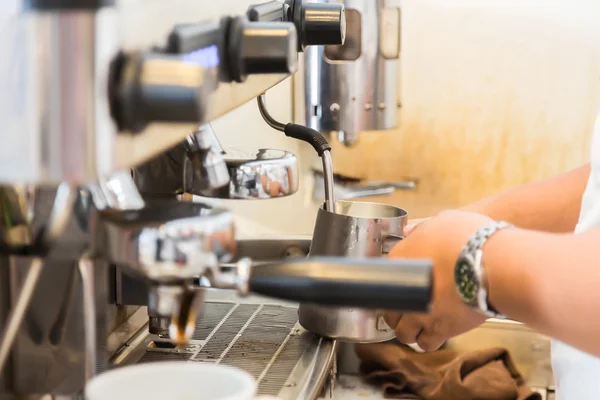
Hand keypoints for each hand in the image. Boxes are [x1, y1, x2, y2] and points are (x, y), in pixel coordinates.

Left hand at [386, 210, 492, 350]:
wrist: (494, 263)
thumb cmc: (472, 238)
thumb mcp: (443, 220)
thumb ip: (424, 227)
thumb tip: (411, 230)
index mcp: (399, 260)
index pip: (383, 278)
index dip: (393, 284)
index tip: (400, 286)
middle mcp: (404, 289)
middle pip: (388, 309)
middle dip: (396, 310)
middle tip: (407, 308)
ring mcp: (419, 312)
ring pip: (402, 331)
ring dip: (408, 328)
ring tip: (418, 323)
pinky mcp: (439, 329)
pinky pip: (425, 343)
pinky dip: (427, 340)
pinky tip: (433, 333)